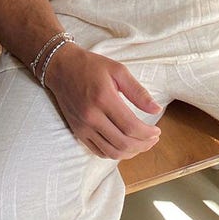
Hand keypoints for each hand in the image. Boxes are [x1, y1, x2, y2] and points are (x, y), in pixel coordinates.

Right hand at [42, 45, 162, 159]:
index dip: (147, 133)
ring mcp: (83, 127)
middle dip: (143, 145)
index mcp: (104, 99)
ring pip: (111, 152)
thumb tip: (156, 109)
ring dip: (130, 152)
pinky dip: (114, 153)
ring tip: (142, 144)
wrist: (61, 68)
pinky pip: (98, 151)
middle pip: (122, 143)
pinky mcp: (77, 131)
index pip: (130, 126)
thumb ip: (138, 92)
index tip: (157, 131)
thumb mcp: (118, 71)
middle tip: (153, 139)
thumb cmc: (91, 66)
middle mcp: (91, 116)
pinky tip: (124, 146)